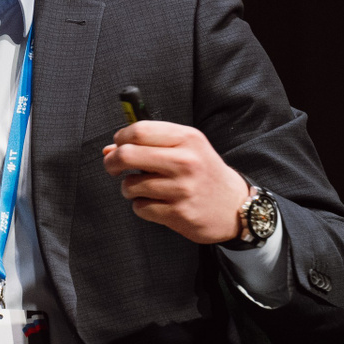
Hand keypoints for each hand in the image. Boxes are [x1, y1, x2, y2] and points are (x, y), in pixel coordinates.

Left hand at [100, 121, 250, 243]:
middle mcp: (186, 161)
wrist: (235, 207)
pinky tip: (157, 203)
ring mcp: (182, 188)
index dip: (121, 138)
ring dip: (130, 188)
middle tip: (113, 168)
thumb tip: (108, 149)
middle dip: (112, 162)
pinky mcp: (179, 213)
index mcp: (188, 138)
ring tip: (145, 188)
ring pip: (130, 185)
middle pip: (128, 154)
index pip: (139, 130)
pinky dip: (142, 206)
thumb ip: (150, 145)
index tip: (118, 145)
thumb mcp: (186, 149)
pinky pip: (140, 207)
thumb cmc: (204, 173)